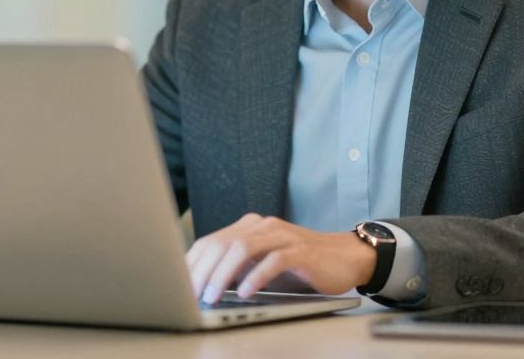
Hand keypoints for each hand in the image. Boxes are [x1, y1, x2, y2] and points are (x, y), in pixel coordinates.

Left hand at [185, 213, 375, 303]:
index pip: (211, 241)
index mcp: (249, 227)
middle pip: (222, 244)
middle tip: (191, 295)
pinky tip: (247, 293)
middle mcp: (263, 226)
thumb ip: (236, 269)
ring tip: (212, 296)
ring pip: (243, 249)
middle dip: (202, 271)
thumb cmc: (299, 266)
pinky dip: (256, 277)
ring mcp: (282, 236)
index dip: (191, 264)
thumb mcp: (262, 265)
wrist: (345, 257)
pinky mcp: (301, 251)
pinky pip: (274, 261)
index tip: (178, 286)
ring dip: (223, 275)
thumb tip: (202, 288)